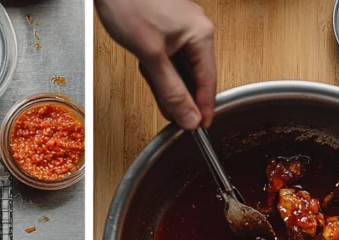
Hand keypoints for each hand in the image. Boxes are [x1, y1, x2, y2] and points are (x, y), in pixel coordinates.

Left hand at [96, 0, 216, 129]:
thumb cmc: (129, 3)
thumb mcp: (151, 56)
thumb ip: (171, 91)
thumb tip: (189, 117)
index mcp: (200, 34)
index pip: (209, 81)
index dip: (204, 108)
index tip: (200, 127)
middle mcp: (195, 29)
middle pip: (195, 75)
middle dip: (183, 97)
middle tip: (178, 120)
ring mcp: (181, 26)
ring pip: (180, 67)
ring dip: (169, 84)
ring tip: (162, 100)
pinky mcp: (166, 25)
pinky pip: (169, 55)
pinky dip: (161, 69)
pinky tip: (152, 77)